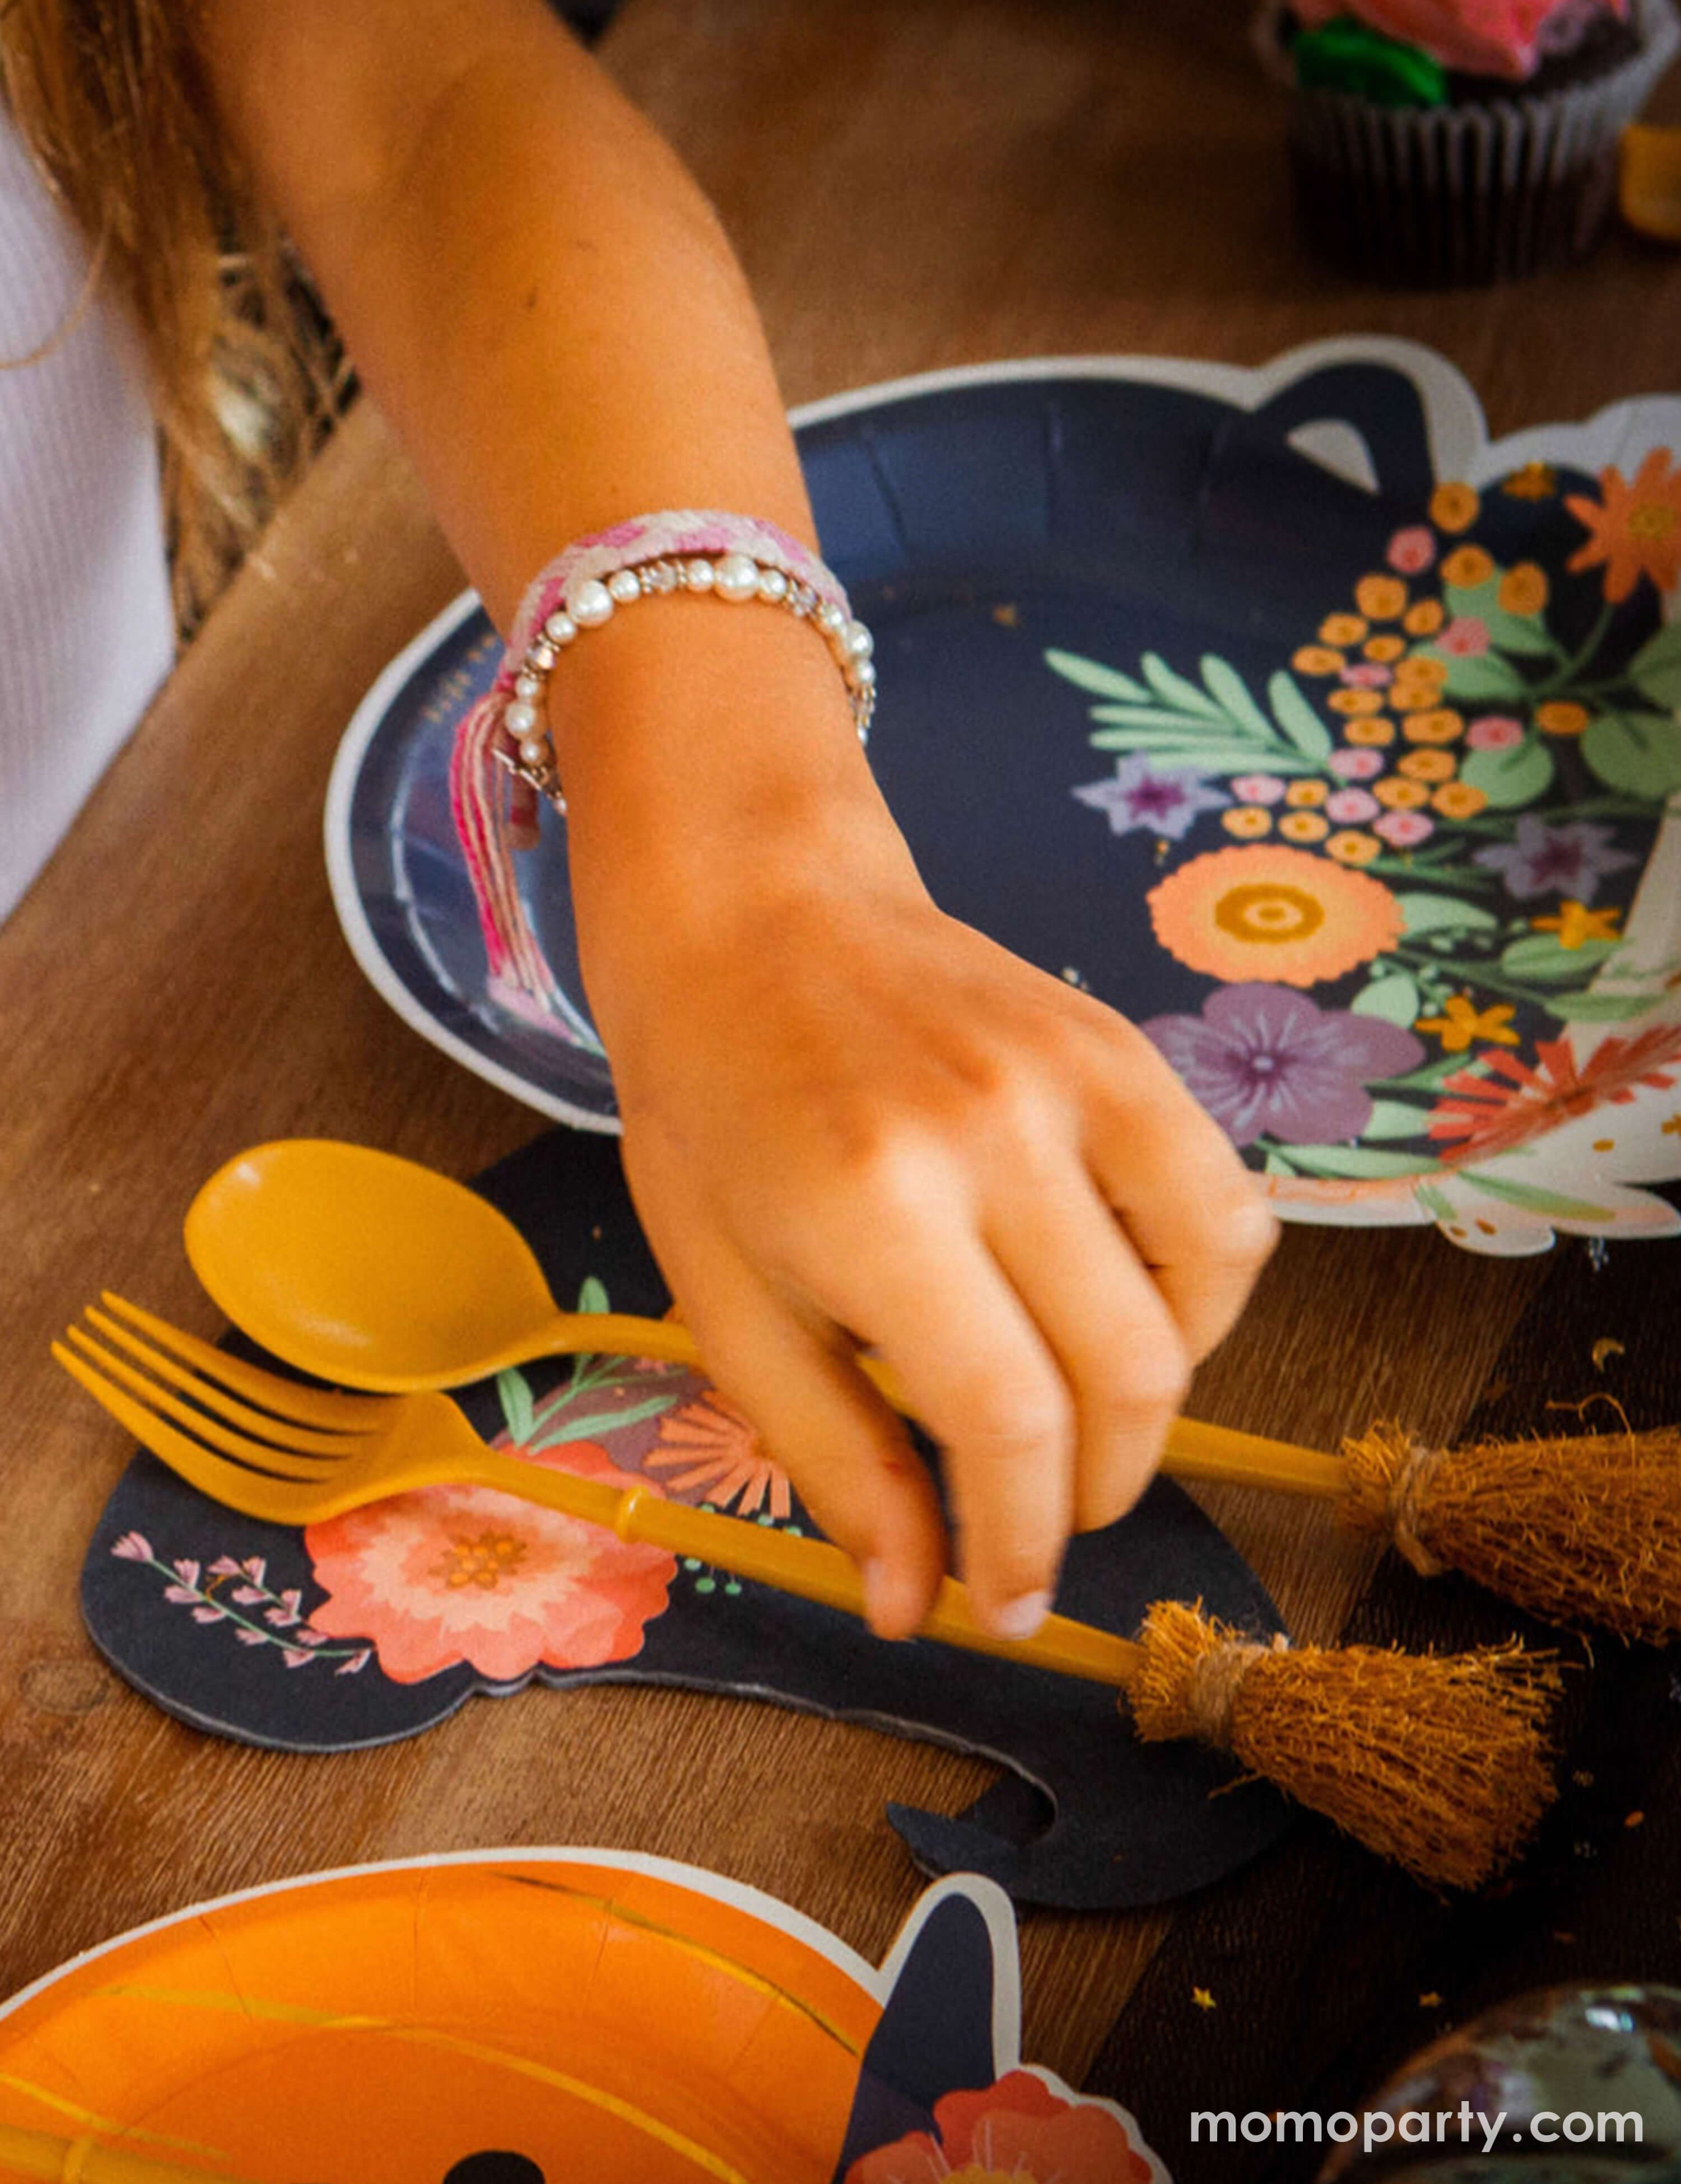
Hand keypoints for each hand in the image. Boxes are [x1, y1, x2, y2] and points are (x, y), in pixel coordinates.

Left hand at [569, 724, 1276, 1641]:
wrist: (750, 917)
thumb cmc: (711, 1115)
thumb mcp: (728, 1299)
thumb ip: (832, 1456)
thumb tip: (913, 1609)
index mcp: (870, 1205)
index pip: (1008, 1423)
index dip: (1023, 1542)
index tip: (1007, 1604)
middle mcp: (992, 1135)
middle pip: (1122, 1375)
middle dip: (1095, 1496)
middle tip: (1041, 1528)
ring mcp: (1075, 1075)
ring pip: (1204, 1293)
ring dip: (1162, 1399)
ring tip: (1086, 1427)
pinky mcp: (1123, 1046)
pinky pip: (1222, 1203)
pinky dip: (1202, 1292)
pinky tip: (1123, 1314)